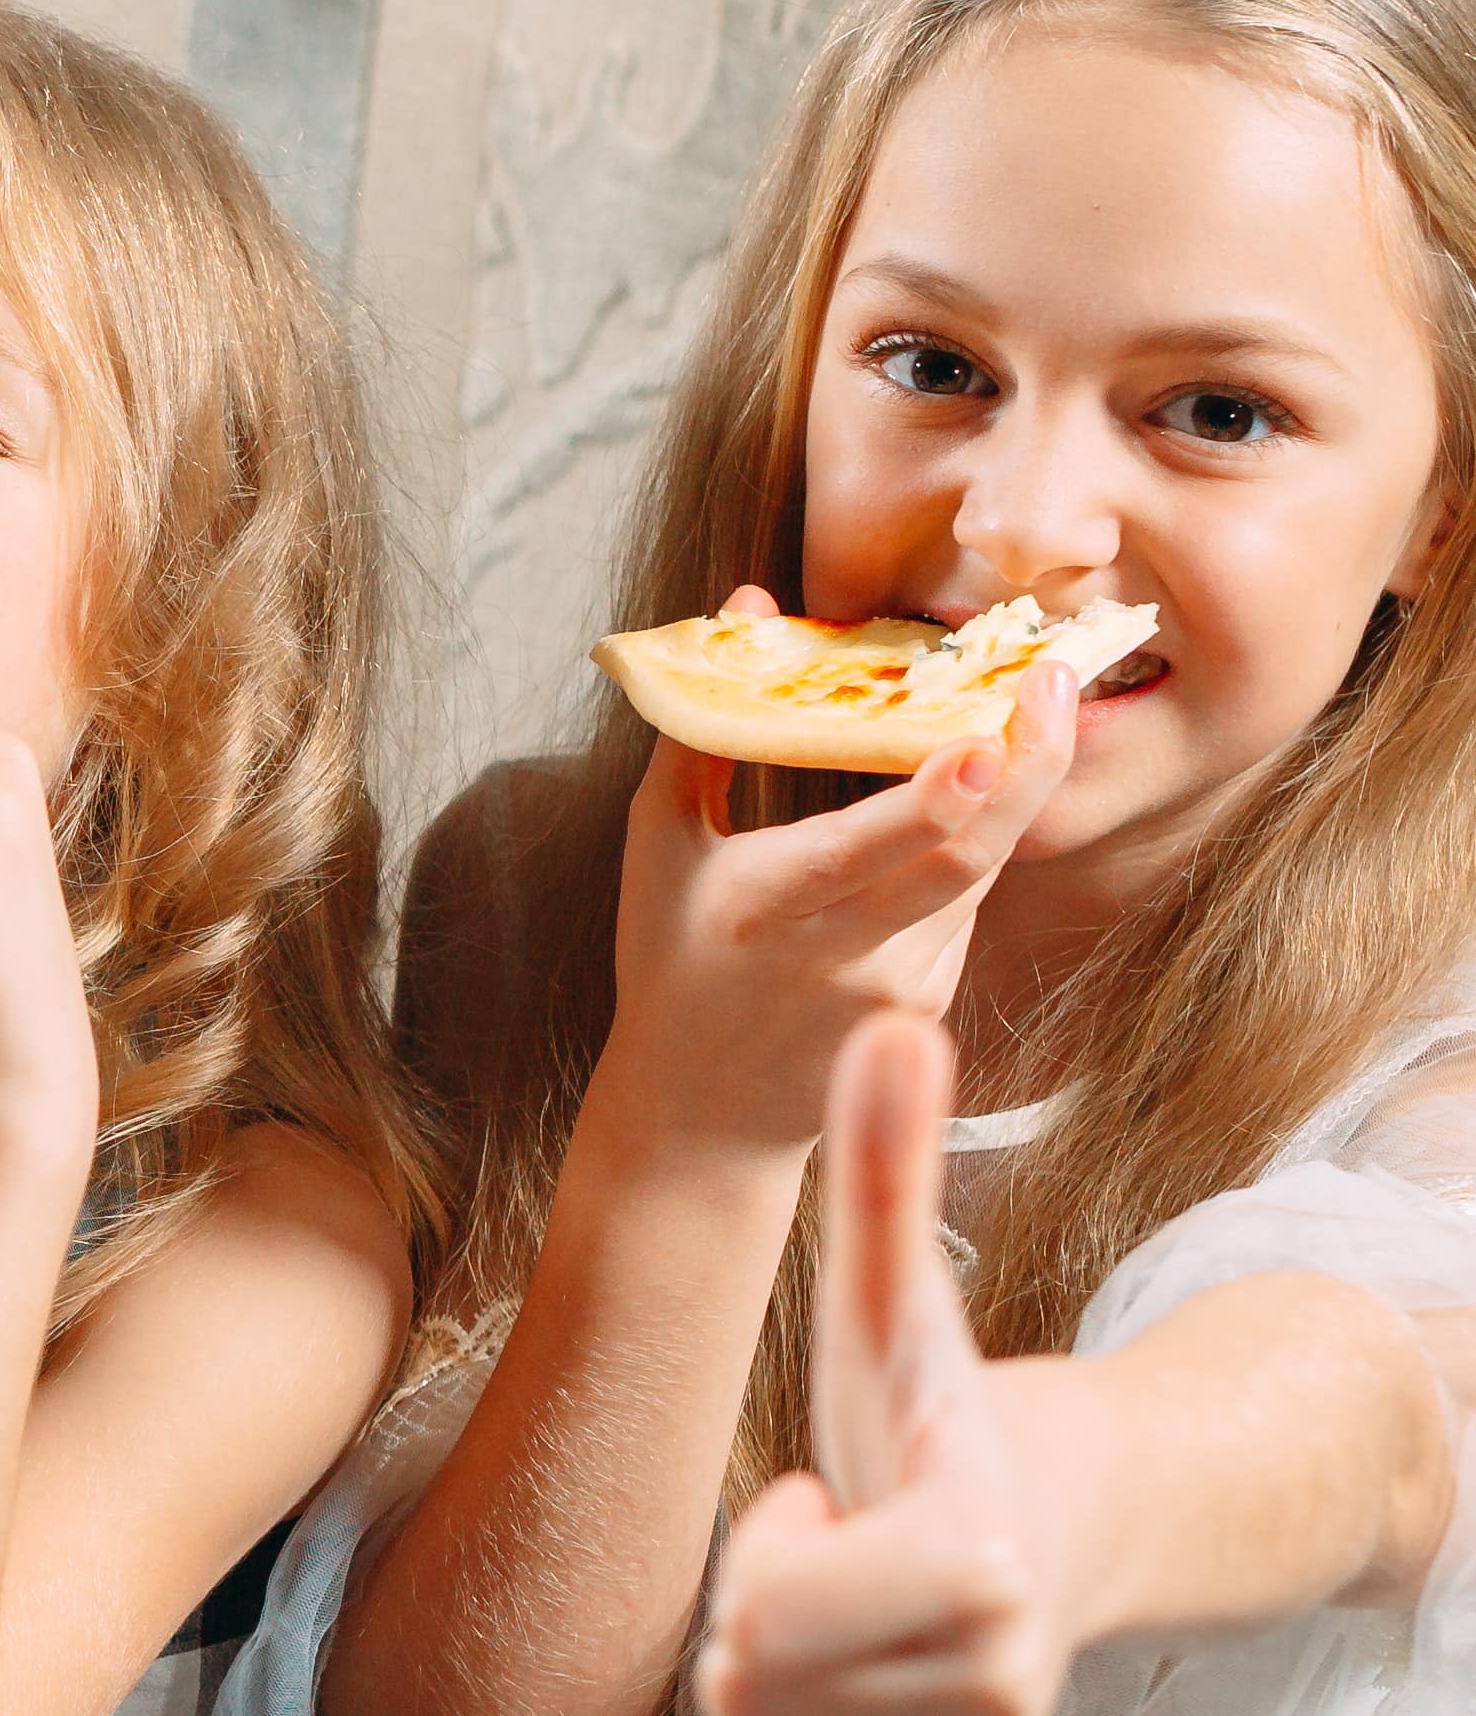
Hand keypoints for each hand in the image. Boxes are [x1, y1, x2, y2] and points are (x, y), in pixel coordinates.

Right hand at [604, 589, 1077, 1161]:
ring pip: (977, 867)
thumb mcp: (659, 845)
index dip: (936, 802)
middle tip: (1057, 678)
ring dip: (1003, 789)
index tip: (987, 742)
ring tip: (1025, 701)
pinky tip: (954, 804)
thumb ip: (704, 724)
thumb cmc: (671, 958)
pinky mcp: (936, 999)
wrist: (704, 1113)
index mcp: (764, 909)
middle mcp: (844, 955)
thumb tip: (747, 602)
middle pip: (964, 859)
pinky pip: (967, 896)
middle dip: (1031, 767)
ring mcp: (902, 988)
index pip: (867, 854)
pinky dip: (966, 840)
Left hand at [696, 1010, 1094, 1715]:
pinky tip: (856, 1666)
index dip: (766, 1547)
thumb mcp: (884, 1301)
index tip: (822, 1494)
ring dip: (774, 1671)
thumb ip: (881, 1170)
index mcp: (970, 1556)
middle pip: (753, 1689)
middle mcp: (997, 1677)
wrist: (1044, 1520)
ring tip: (844, 1597)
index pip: (765, 1615)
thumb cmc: (926, 1410)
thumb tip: (888, 1020)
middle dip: (757, 1610)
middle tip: (828, 1544)